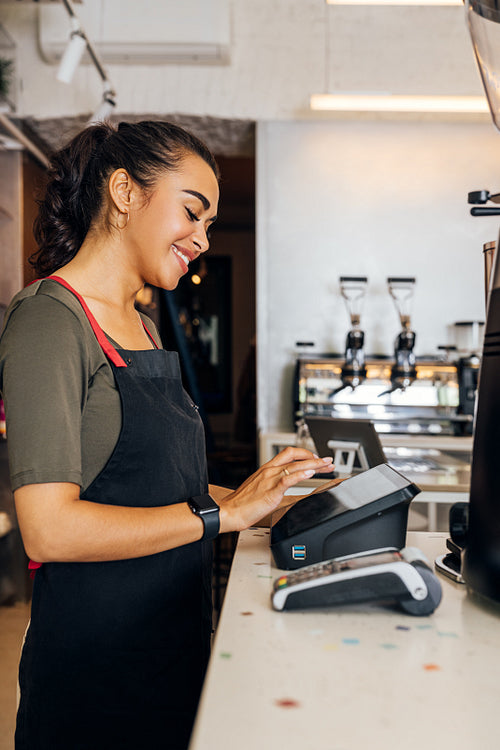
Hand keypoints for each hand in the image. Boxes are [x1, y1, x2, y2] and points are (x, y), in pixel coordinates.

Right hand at [218, 447, 333, 532]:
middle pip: (295, 456)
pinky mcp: (270, 491)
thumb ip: (272, 484)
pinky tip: (310, 474)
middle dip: (314, 457)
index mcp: (266, 469)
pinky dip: (301, 475)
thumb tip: (284, 487)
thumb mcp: (259, 488)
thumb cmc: (242, 503)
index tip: (316, 458)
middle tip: (328, 461)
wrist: (229, 512)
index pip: (288, 453)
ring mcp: (270, 480)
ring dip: (314, 464)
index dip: (305, 454)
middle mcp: (269, 471)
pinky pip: (287, 479)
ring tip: (326, 466)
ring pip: (295, 466)